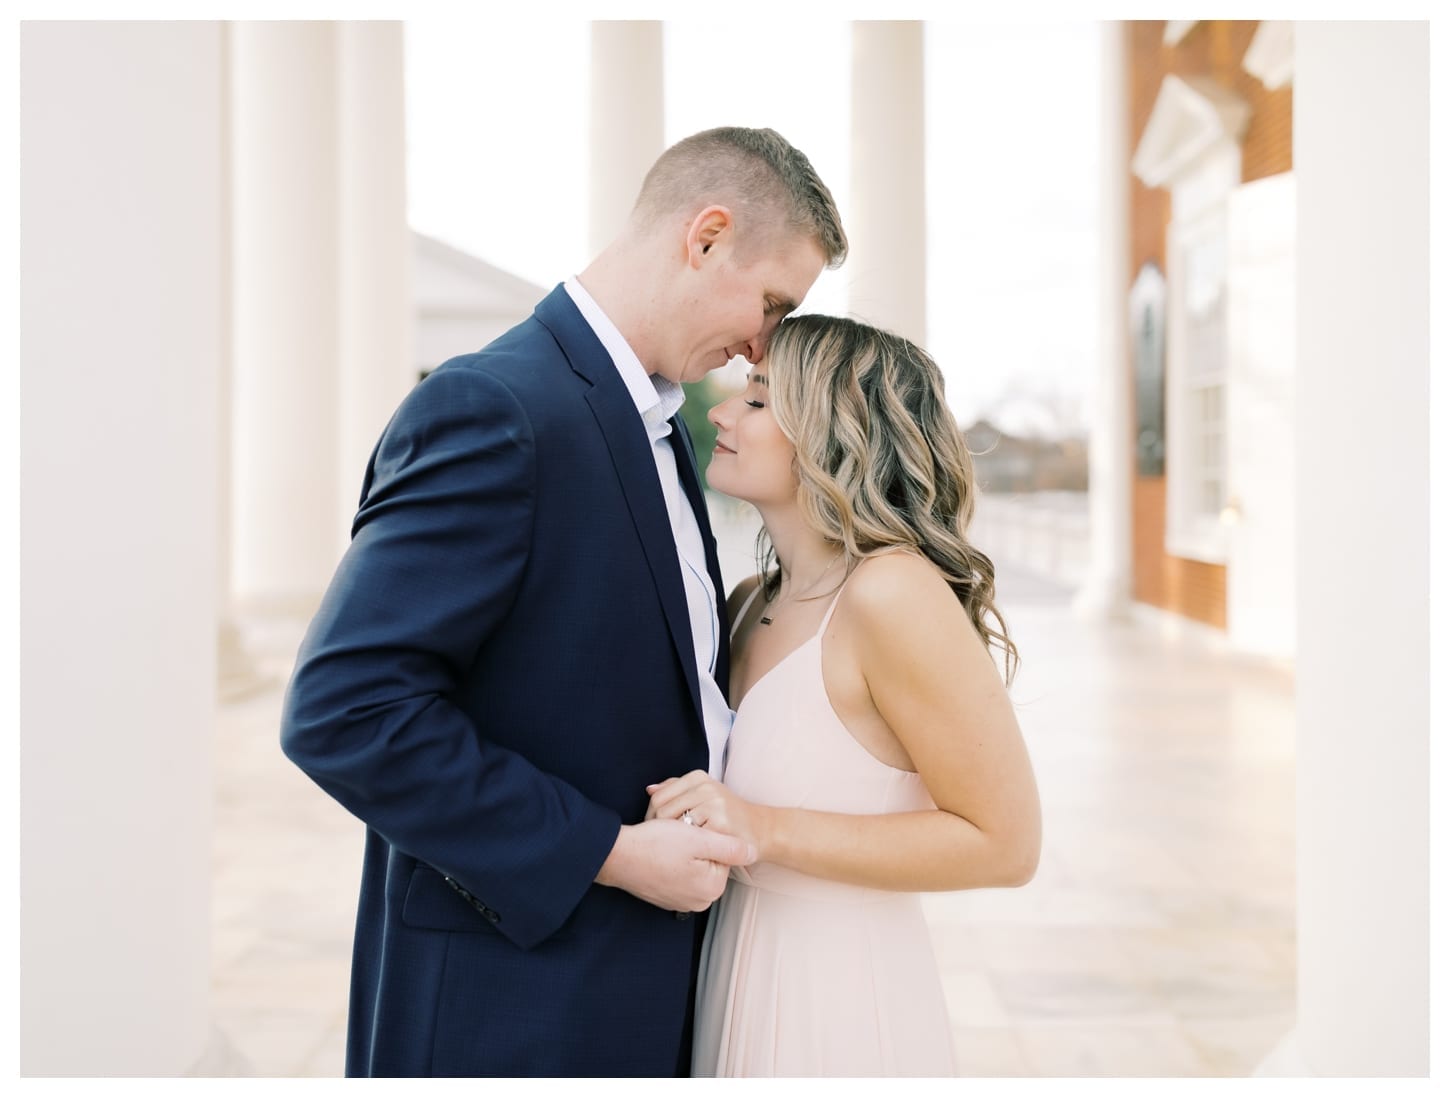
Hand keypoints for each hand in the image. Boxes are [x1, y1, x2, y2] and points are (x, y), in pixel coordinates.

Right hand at [595, 818, 755, 912]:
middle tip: (676, 837)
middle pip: (710, 862)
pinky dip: (672, 862)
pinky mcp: (666, 897)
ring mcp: (681, 902)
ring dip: (684, 853)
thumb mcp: (698, 839)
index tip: (688, 832)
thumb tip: (754, 852)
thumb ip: (731, 847)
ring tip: (665, 845)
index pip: (724, 854)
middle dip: (697, 846)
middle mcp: (699, 902)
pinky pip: (679, 874)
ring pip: (694, 866)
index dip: (707, 836)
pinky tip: (659, 854)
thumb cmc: (655, 844)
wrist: (617, 856)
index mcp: (712, 889)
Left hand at [646, 770, 762, 851]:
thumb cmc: (726, 815)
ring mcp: (713, 805)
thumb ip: (676, 789)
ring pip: (674, 826)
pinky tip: (692, 853)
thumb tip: (650, 790)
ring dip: (671, 841)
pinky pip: (690, 839)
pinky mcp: (719, 824)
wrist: (760, 829)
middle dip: (658, 830)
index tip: (655, 831)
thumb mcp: (703, 794)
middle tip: (664, 844)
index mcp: (698, 777)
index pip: (658, 797)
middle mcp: (705, 787)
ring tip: (676, 849)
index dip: (651, 817)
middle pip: (662, 811)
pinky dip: (687, 848)